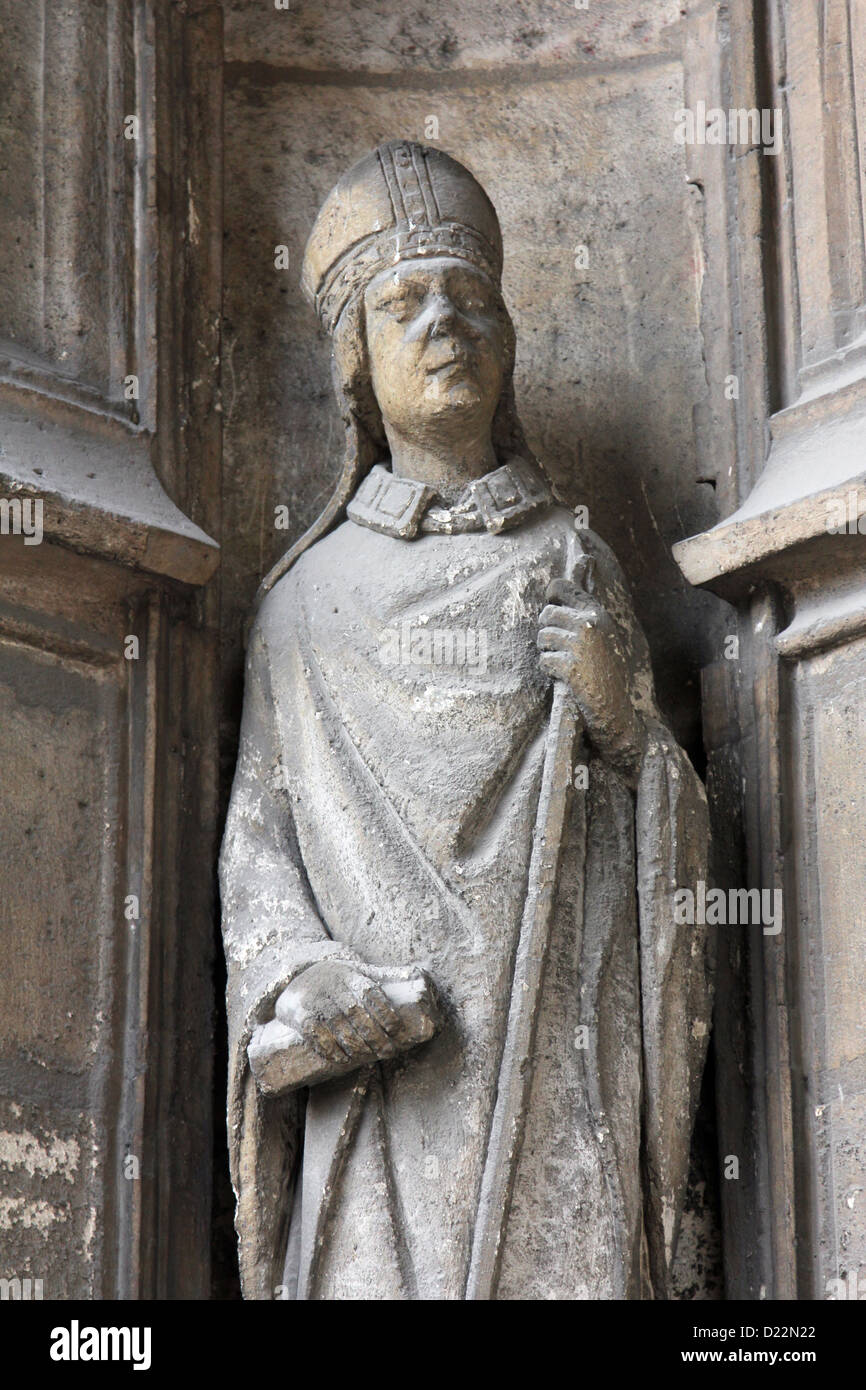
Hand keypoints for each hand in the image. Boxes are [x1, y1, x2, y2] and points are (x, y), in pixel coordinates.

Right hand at [274, 961, 407, 1068]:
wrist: (295, 979)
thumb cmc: (335, 981)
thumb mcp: (353, 973)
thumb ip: (376, 981)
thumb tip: (416, 979)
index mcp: (350, 974)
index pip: (370, 992)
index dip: (385, 1011)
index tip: (396, 1029)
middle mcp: (332, 985)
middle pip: (356, 1013)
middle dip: (375, 1035)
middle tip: (388, 1051)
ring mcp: (314, 999)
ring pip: (338, 1025)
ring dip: (356, 1045)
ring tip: (369, 1056)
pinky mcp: (299, 1013)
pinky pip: (315, 1033)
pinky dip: (330, 1048)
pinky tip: (342, 1058)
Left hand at [537, 559, 645, 770]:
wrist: (615, 709)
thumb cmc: (606, 671)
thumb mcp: (604, 634)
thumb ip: (587, 610)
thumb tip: (577, 566)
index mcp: (598, 614)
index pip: (562, 587)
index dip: (551, 594)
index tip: (551, 601)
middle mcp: (590, 624)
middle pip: (546, 614)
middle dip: (547, 631)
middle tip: (559, 647)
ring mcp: (580, 645)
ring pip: (542, 637)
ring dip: (547, 652)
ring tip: (564, 663)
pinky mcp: (570, 666)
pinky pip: (544, 660)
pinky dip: (550, 671)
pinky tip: (565, 677)